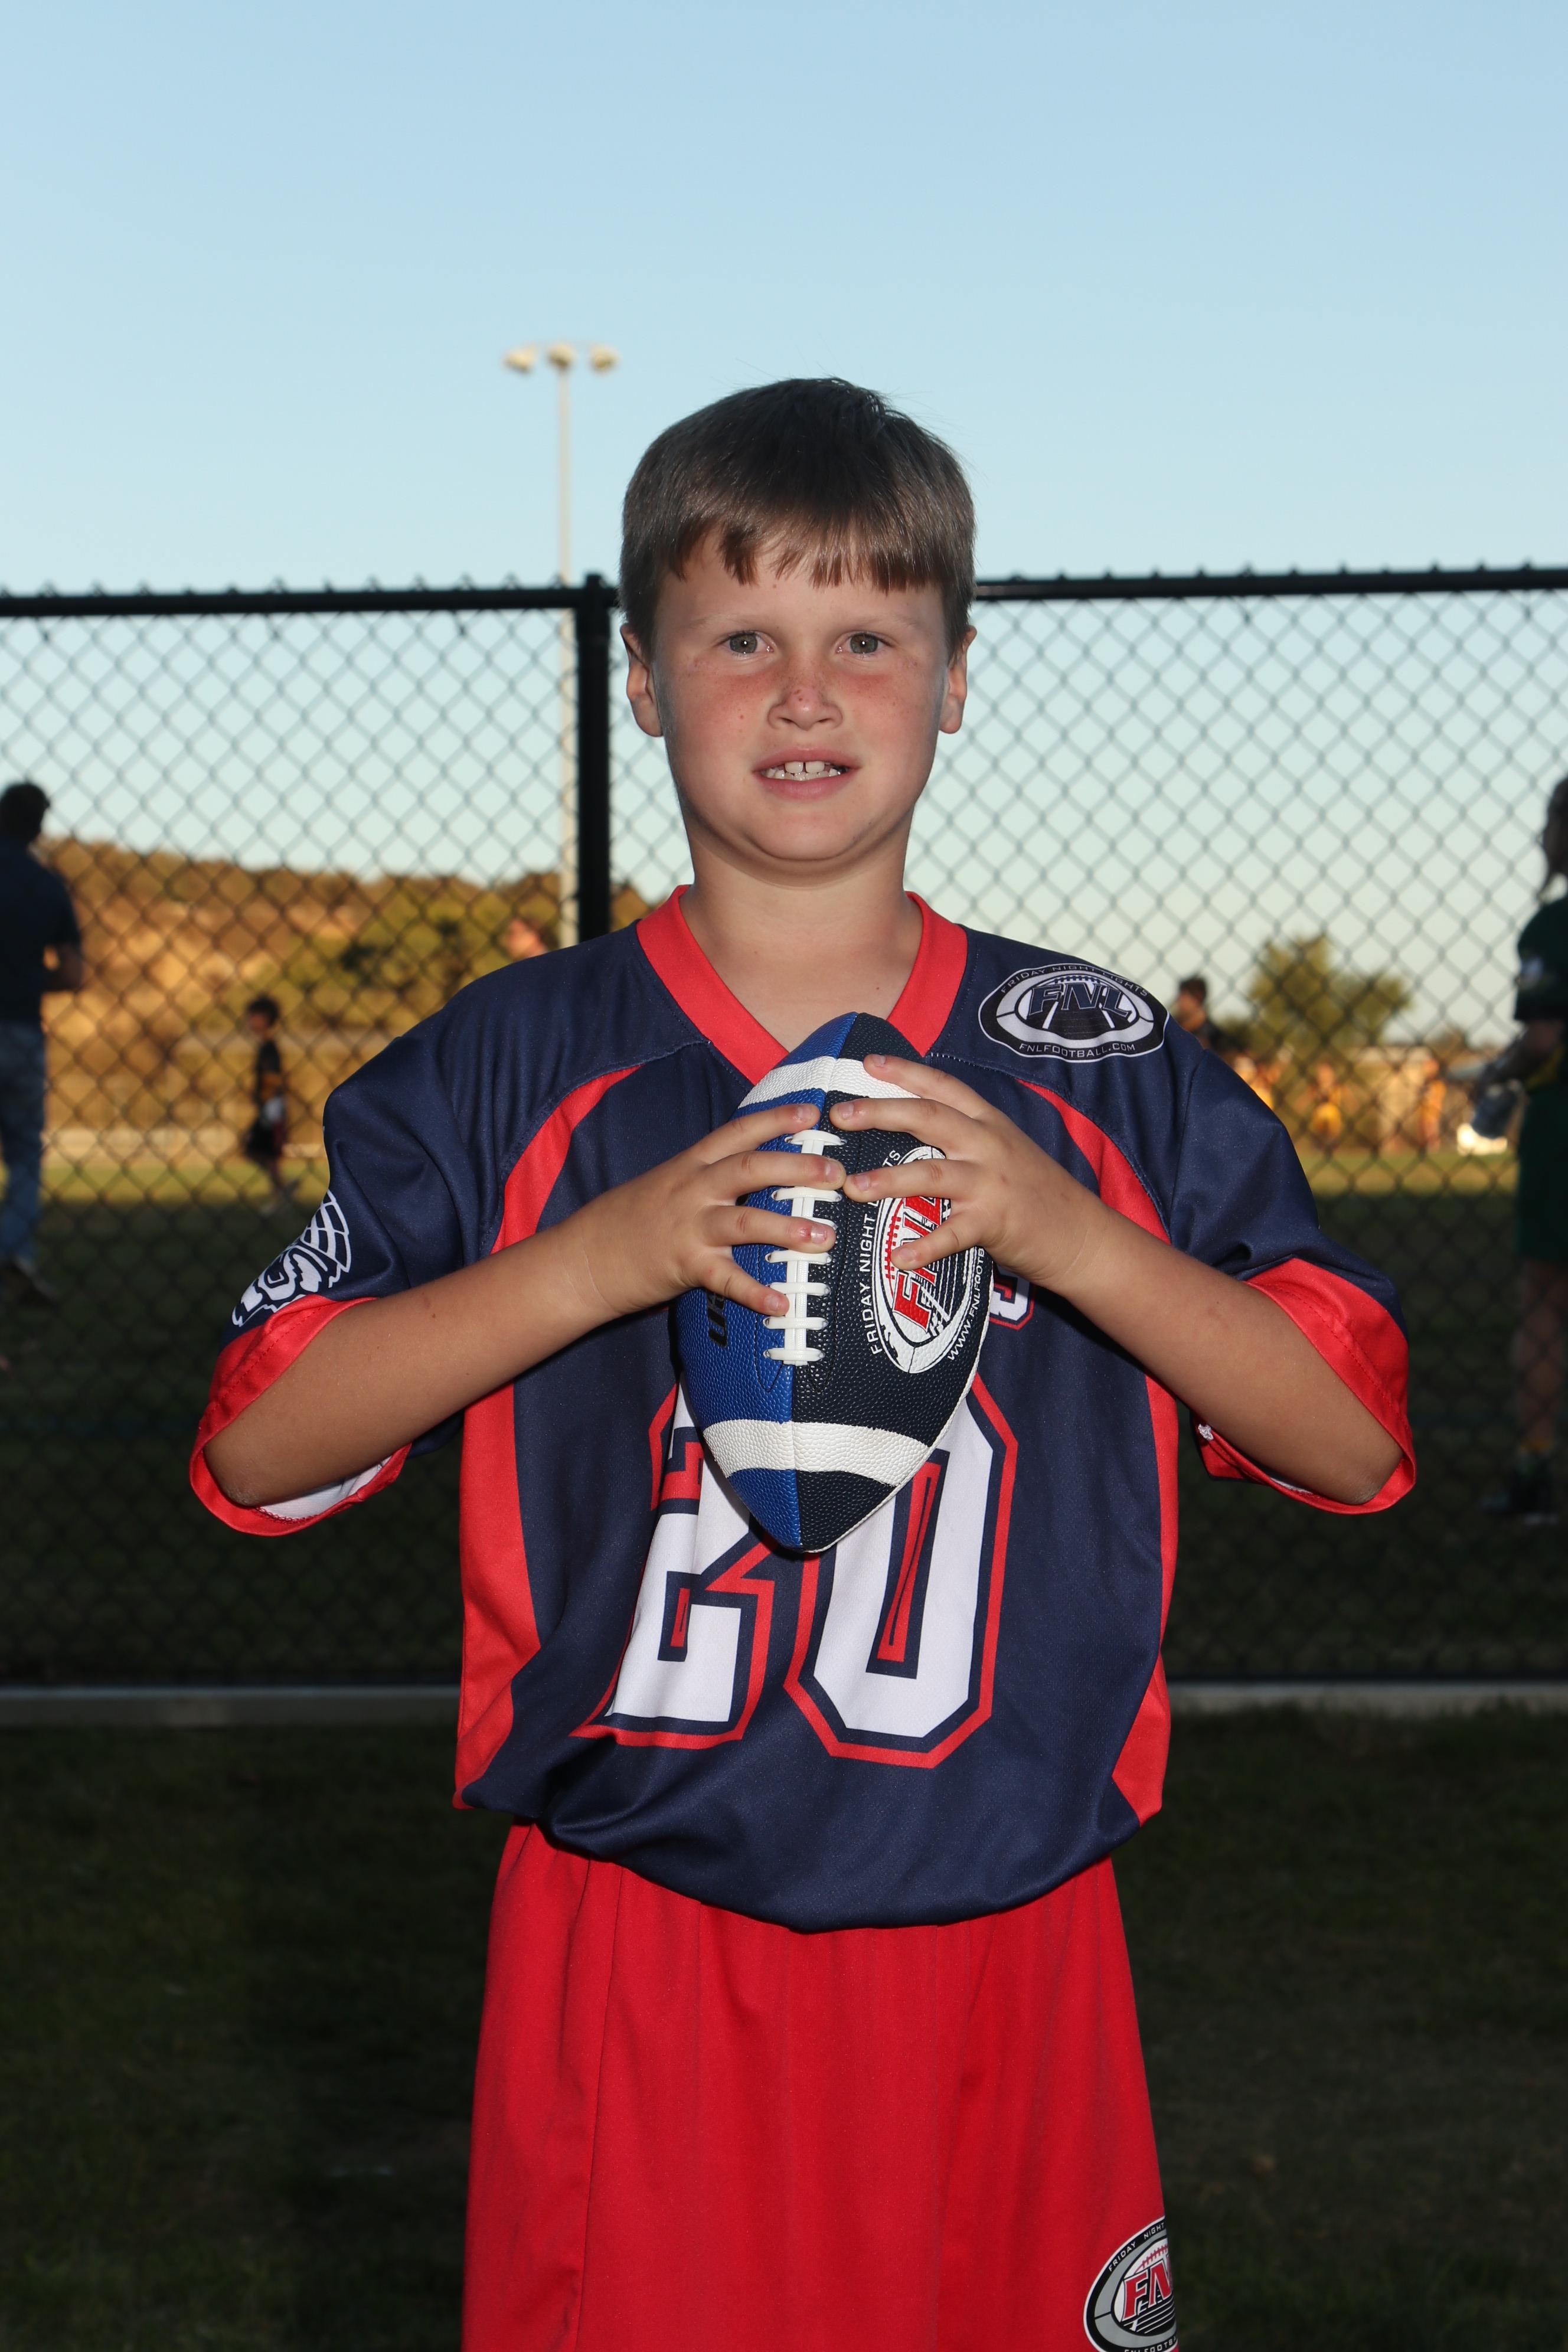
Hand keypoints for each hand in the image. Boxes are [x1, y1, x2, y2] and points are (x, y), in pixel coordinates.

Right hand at [565, 1100, 843, 1320]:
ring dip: (788, 1228)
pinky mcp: (685, 1267)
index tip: (812, 1114)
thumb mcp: (671, 1183)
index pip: (738, 1133)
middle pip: (750, 1169)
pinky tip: (783, 1304)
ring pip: (745, 1221)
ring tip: (825, 1237)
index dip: (775, 1120)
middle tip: (836, 1173)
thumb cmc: (632, 1219)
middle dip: (796, 1168)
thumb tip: (758, 1169)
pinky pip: (726, 1280)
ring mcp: (688, 1228)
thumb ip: (710, 1175)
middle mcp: (692, 1190)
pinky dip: (756, 1293)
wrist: (585, 1257)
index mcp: (691, 1165)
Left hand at [830, 1055, 1105, 1295]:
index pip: (942, 1086)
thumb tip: (908, 1128)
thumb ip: (963, 1137)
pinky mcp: (995, 1222)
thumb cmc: (1034, 1191)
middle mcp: (988, 1144)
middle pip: (928, 1117)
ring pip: (933, 1173)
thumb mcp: (1002, 1149)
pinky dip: (925, 1246)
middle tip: (839, 1114)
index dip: (904, 1071)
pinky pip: (953, 1234)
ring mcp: (992, 1182)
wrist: (1081, 1234)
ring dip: (889, 1178)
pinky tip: (898, 1257)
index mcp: (987, 1122)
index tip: (866, 1062)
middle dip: (880, 1112)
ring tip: (852, 1187)